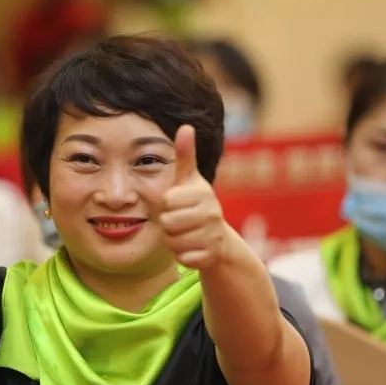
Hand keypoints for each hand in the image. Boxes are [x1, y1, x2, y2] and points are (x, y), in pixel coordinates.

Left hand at [160, 125, 229, 269]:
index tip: (179, 204)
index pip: (167, 200)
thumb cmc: (196, 205)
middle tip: (180, 222)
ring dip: (174, 241)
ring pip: (174, 241)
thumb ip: (186, 155)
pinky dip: (183, 256)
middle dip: (168, 225)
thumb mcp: (190, 180)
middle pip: (168, 222)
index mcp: (203, 192)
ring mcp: (212, 235)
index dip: (167, 205)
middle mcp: (212, 213)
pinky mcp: (210, 256)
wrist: (218, 240)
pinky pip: (183, 258)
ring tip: (186, 234)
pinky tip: (192, 248)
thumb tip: (186, 126)